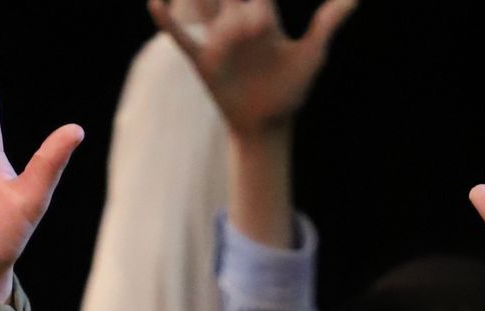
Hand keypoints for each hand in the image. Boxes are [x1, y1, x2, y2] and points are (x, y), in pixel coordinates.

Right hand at [149, 0, 357, 137]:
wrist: (267, 125)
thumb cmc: (291, 89)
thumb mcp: (311, 55)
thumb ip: (328, 23)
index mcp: (263, 15)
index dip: (257, 7)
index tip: (261, 26)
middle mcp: (237, 21)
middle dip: (231, 7)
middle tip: (247, 29)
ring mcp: (217, 39)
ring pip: (206, 13)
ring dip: (210, 16)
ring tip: (209, 27)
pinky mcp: (202, 60)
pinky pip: (181, 36)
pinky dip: (167, 21)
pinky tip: (156, 3)